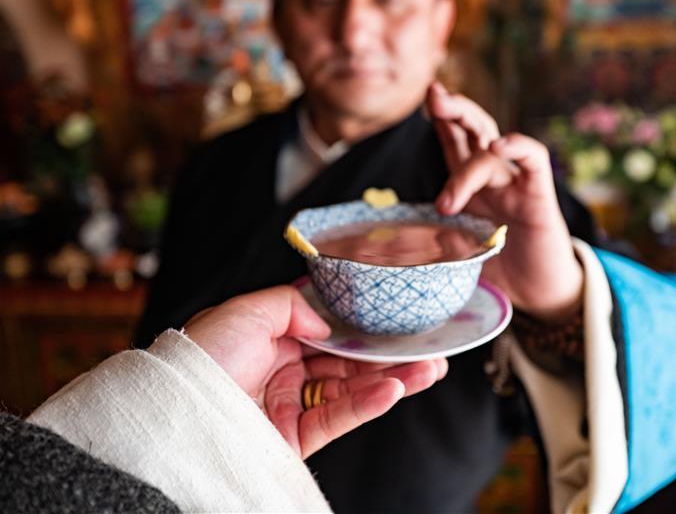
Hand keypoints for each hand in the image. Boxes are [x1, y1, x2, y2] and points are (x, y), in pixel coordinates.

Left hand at [184, 286, 447, 457]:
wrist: (175, 417)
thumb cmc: (201, 359)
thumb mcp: (244, 311)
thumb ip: (290, 306)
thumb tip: (326, 322)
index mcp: (268, 341)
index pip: (327, 333)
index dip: (362, 327)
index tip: (396, 320)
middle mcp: (282, 374)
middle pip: (347, 363)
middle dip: (389, 356)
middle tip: (429, 349)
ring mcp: (291, 408)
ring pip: (352, 391)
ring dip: (393, 379)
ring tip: (429, 369)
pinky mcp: (296, 440)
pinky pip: (340, 418)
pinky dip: (370, 402)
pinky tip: (395, 388)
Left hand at [427, 82, 583, 322]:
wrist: (539, 292)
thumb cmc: (499, 269)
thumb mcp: (455, 251)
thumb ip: (433, 239)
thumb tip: (393, 247)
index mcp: (473, 184)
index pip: (454, 141)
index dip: (441, 118)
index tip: (424, 99)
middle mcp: (494, 176)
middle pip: (475, 128)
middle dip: (454, 109)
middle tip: (433, 96)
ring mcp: (516, 183)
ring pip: (493, 145)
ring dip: (468, 162)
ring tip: (447, 200)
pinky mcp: (539, 196)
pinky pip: (534, 160)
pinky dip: (518, 147)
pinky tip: (500, 145)